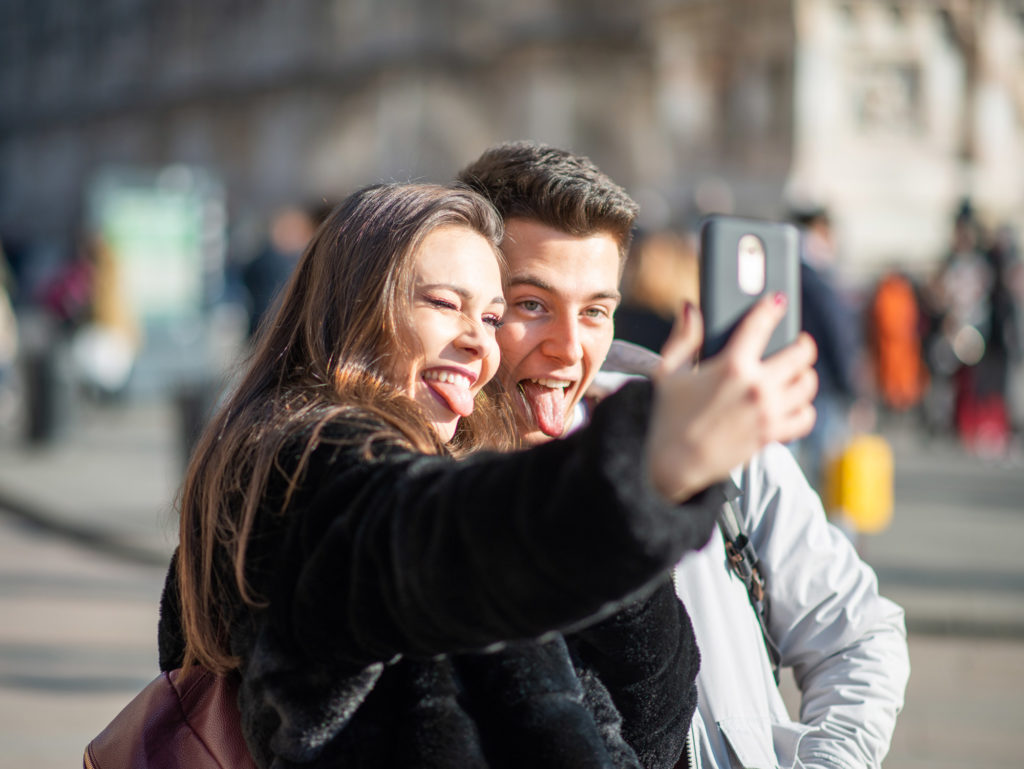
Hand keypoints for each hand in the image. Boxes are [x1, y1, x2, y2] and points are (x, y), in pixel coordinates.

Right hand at [645, 295, 817, 501]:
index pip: (761, 324)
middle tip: (798, 342)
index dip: (772, 307)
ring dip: (804, 375)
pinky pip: (805, 416)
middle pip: (800, 354)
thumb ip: (684, 336)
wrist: (673, 465)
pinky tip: (793, 404)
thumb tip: (691, 307)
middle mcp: (756, 386)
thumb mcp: (668, 372)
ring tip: (797, 373)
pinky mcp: (771, 434)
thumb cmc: (667, 417)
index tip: (777, 302)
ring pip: (806, 384)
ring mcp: (768, 412)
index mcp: (731, 365)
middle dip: (802, 343)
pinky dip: (804, 409)